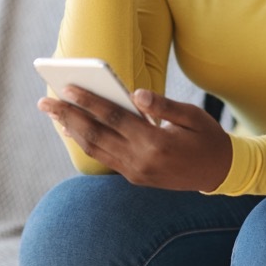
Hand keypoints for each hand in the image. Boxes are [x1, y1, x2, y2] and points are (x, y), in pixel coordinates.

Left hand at [38, 87, 232, 191]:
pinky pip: (104, 158)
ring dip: (72, 130)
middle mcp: (141, 161)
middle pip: (95, 136)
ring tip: (54, 113)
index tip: (68, 88)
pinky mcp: (135, 178)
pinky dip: (87, 143)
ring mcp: (136, 173)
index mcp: (156, 143)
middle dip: (68, 117)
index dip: (89, 102)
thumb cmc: (208, 138)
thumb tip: (135, 93)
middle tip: (45, 102)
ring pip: (95, 150)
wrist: (220, 173)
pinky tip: (75, 129)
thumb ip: (163, 105)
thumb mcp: (192, 116)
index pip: (114, 118)